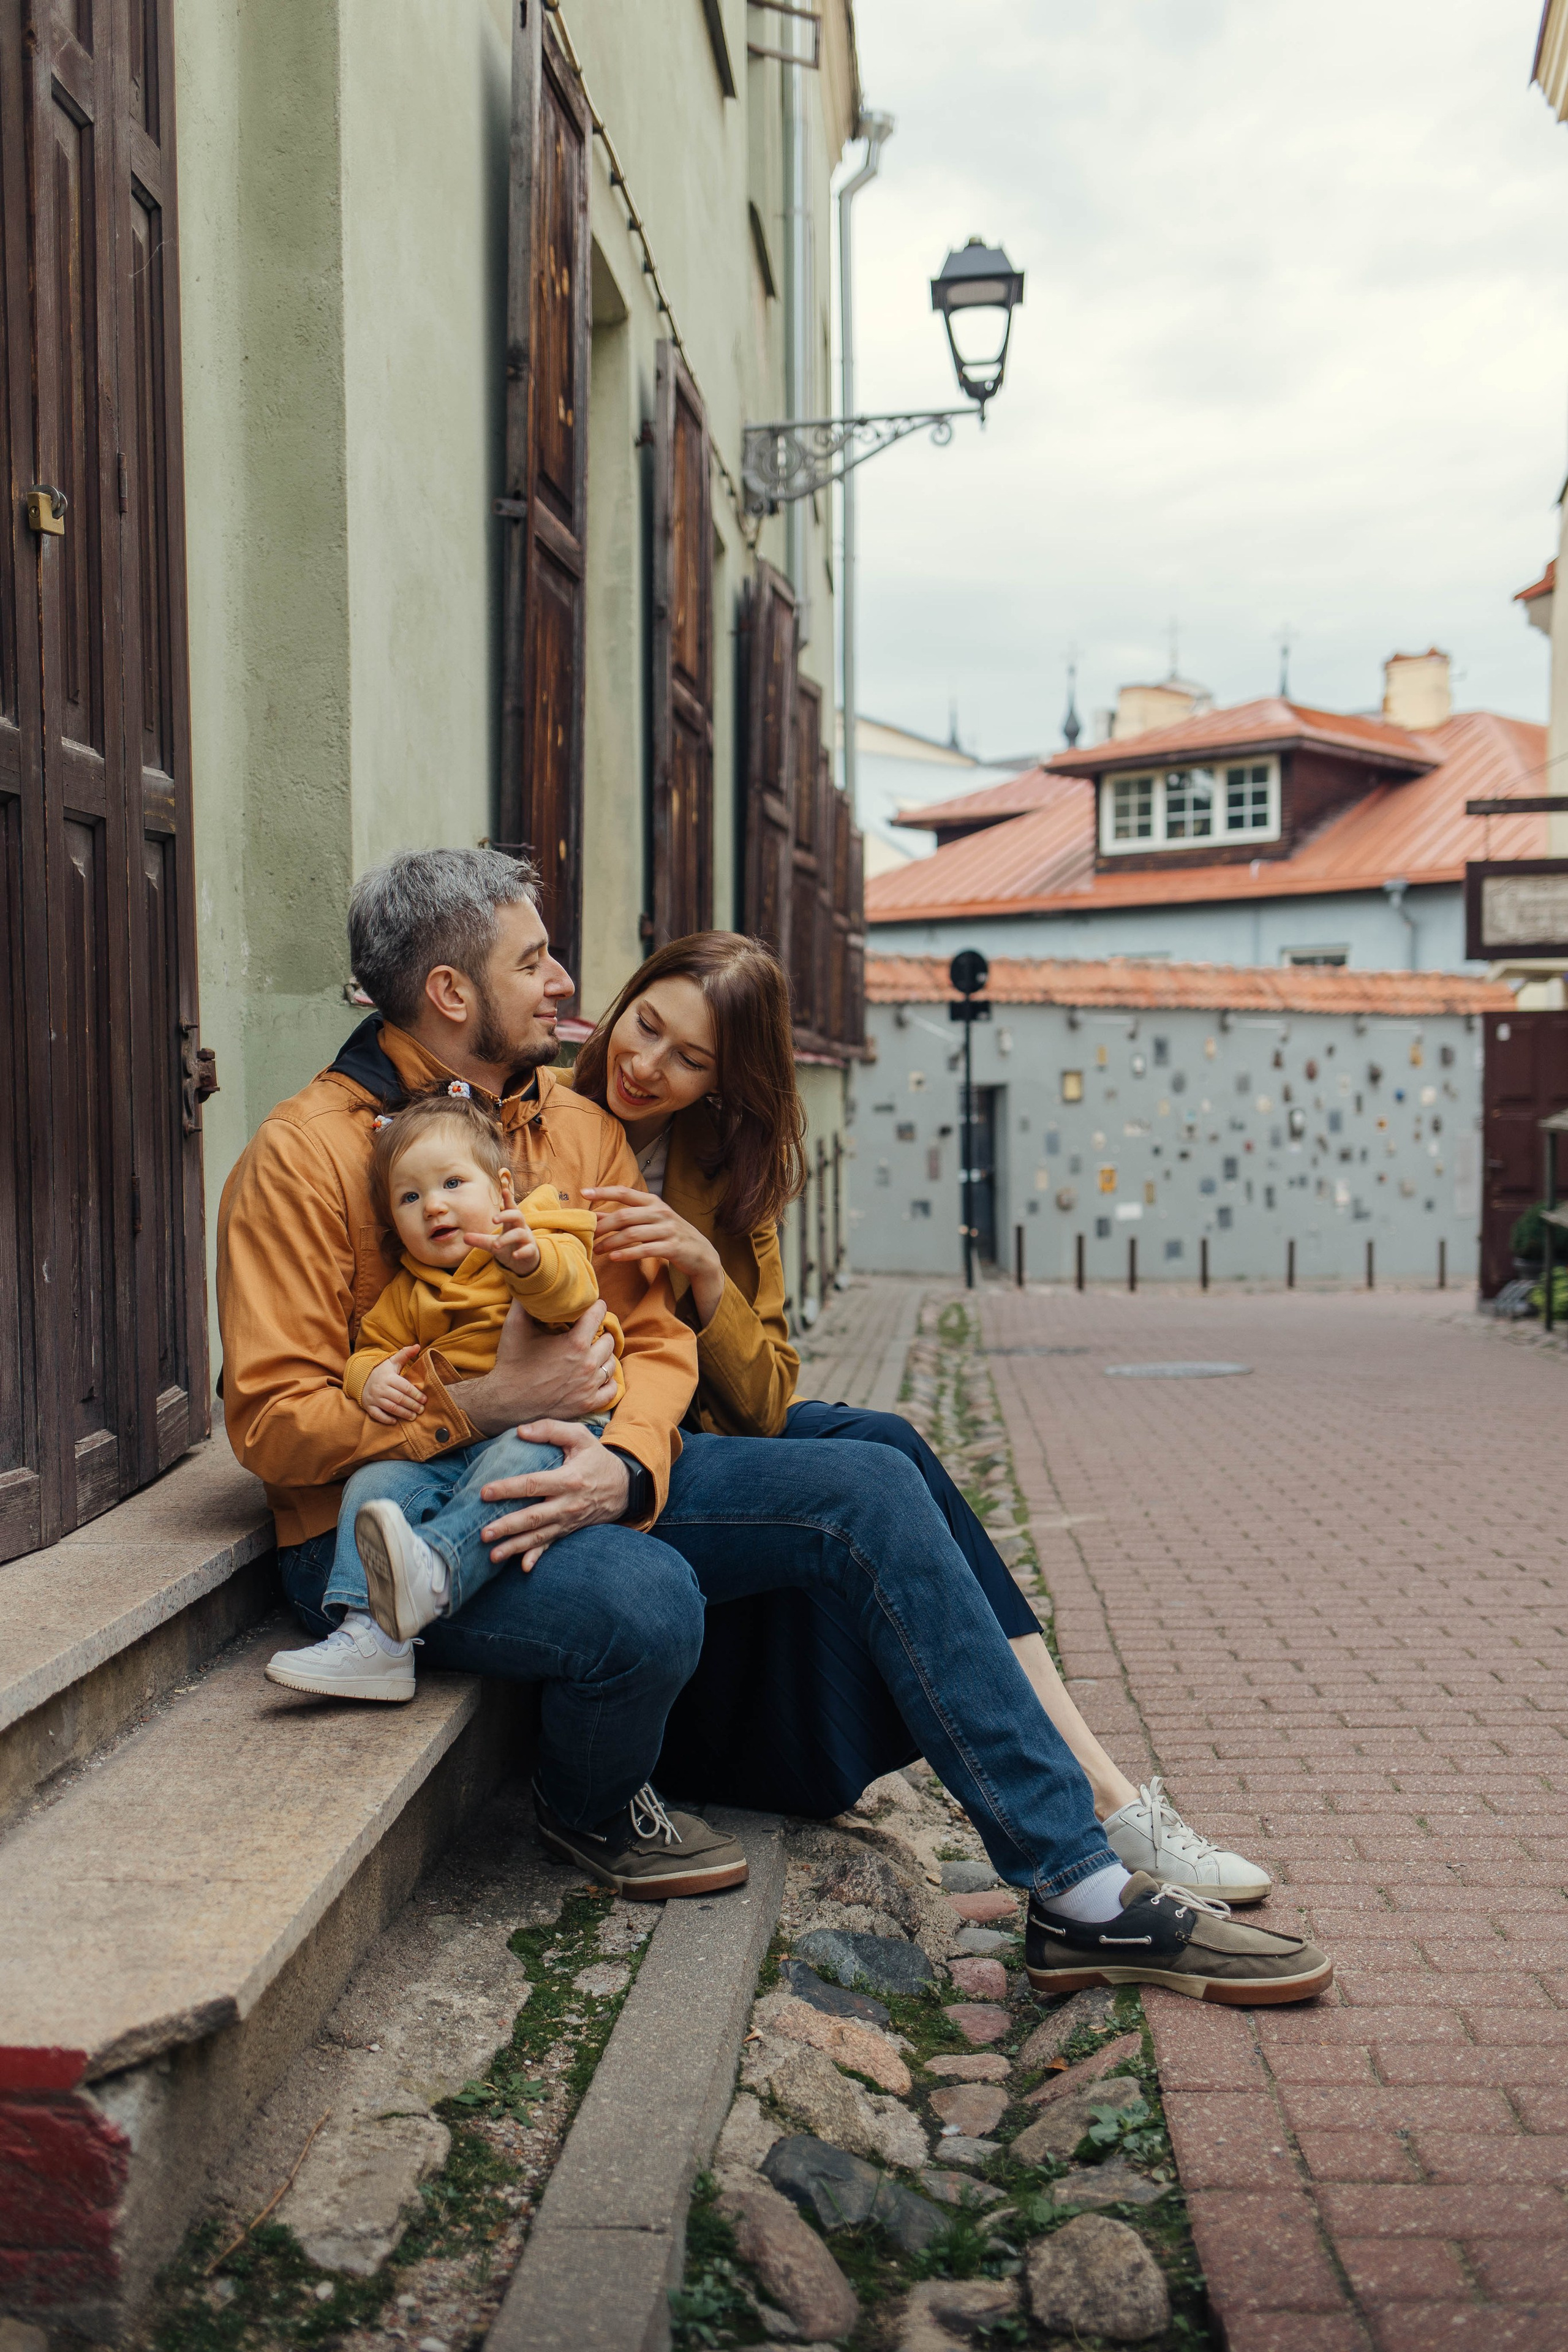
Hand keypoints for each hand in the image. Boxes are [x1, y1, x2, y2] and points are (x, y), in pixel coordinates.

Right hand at [360, 1344, 425, 1423]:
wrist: (361, 1378)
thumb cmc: (381, 1371)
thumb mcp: (392, 1361)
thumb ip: (405, 1354)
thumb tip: (418, 1346)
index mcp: (388, 1377)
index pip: (404, 1387)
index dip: (416, 1394)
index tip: (425, 1399)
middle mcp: (381, 1388)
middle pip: (399, 1399)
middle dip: (412, 1405)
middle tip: (421, 1410)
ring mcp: (374, 1398)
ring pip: (390, 1408)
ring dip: (403, 1414)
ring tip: (413, 1416)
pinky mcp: (369, 1406)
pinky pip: (377, 1415)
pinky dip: (385, 1419)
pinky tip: (395, 1422)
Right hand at [448, 1298, 617, 1434]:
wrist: (505, 1402)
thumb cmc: (511, 1363)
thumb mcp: (515, 1326)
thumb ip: (525, 1301)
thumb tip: (529, 1282)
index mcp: (575, 1343)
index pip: (598, 1314)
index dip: (596, 1306)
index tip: (593, 1305)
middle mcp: (588, 1364)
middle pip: (609, 1339)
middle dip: (600, 1333)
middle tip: (589, 1332)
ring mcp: (589, 1386)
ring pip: (611, 1362)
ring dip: (603, 1356)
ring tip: (591, 1352)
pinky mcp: (588, 1404)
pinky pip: (611, 1388)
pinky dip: (607, 1381)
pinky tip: (596, 1375)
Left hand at [465, 1169, 540, 1277]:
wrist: (523, 1262)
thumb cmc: (508, 1248)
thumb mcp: (492, 1244)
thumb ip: (480, 1240)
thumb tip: (464, 1237)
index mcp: (511, 1223)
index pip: (510, 1208)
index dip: (508, 1199)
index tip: (504, 1189)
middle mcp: (520, 1228)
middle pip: (517, 1215)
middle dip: (506, 1215)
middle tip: (493, 1219)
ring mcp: (527, 1239)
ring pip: (520, 1233)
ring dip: (507, 1238)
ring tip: (495, 1245)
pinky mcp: (531, 1251)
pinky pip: (528, 1249)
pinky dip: (521, 1252)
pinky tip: (514, 1255)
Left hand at [478, 1421, 632, 1569]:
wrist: (624, 1487)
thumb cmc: (596, 1458)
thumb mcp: (580, 1437)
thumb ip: (551, 1429)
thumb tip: (520, 1431)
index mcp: (569, 1479)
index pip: (533, 1485)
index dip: (508, 1489)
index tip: (485, 1492)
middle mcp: (568, 1504)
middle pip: (533, 1517)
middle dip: (507, 1526)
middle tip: (484, 1533)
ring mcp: (568, 1521)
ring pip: (538, 1536)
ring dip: (515, 1547)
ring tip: (492, 1555)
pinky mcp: (569, 1530)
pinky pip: (552, 1545)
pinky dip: (538, 1557)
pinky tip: (524, 1567)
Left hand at [583, 1184, 724, 1327]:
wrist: (701, 1253)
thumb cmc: (669, 1234)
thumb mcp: (650, 1221)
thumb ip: (626, 1218)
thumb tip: (595, 1217)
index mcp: (653, 1202)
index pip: (625, 1193)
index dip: (603, 1192)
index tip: (583, 1192)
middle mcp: (661, 1212)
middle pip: (625, 1216)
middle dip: (603, 1226)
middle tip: (586, 1234)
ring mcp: (668, 1230)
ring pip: (633, 1234)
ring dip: (611, 1243)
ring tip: (596, 1250)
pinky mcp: (672, 1247)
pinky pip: (645, 1250)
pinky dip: (627, 1254)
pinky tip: (614, 1257)